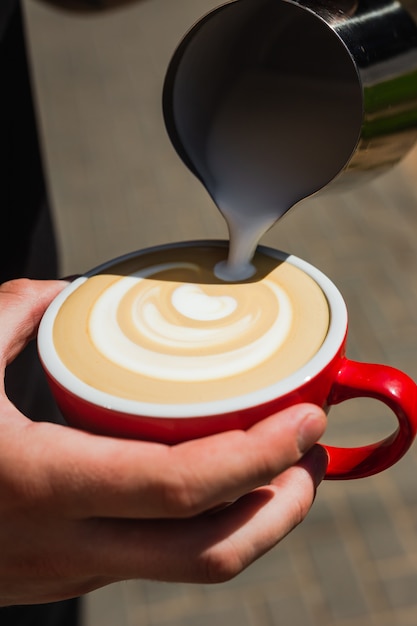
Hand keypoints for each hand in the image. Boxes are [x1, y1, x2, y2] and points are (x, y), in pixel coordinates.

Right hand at [0, 279, 327, 605]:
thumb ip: (11, 314)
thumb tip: (64, 294)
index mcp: (43, 481)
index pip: (181, 485)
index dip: (258, 456)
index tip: (303, 422)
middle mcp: (67, 542)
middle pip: (210, 551)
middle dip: (281, 507)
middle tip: (309, 456)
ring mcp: (71, 569)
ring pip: (191, 567)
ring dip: (253, 521)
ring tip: (281, 473)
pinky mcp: (68, 574)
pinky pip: (158, 558)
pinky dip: (204, 524)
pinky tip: (210, 485)